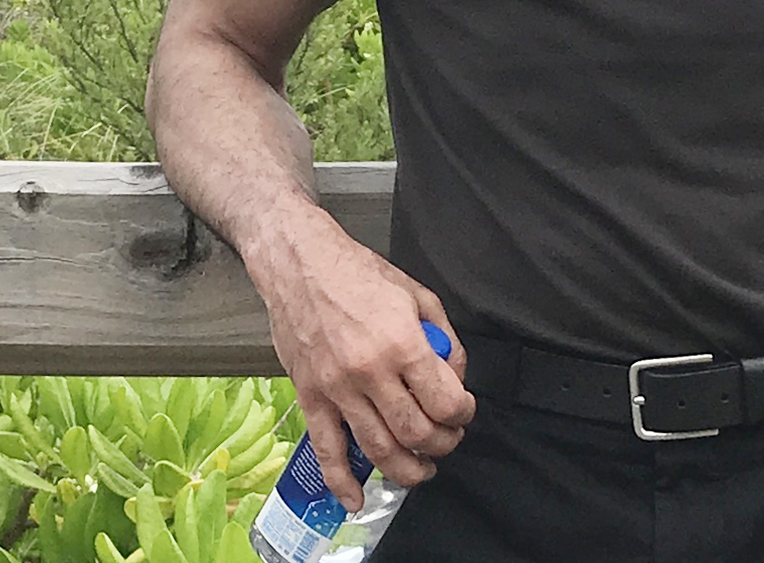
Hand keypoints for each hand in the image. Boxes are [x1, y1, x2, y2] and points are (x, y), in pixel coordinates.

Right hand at [255, 207, 474, 507]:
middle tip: (448, 439)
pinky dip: (342, 482)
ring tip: (422, 468)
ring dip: (407, 469)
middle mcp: (370, 371)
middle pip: (416, 433)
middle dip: (442, 444)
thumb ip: (443, 339)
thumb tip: (455, 378)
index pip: (444, 401)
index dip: (462, 414)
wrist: (299, 265)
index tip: (463, 412)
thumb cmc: (358, 274)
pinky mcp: (310, 397)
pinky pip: (326, 450)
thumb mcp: (418, 294)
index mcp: (402, 343)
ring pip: (378, 449)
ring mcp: (337, 388)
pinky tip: (356, 499)